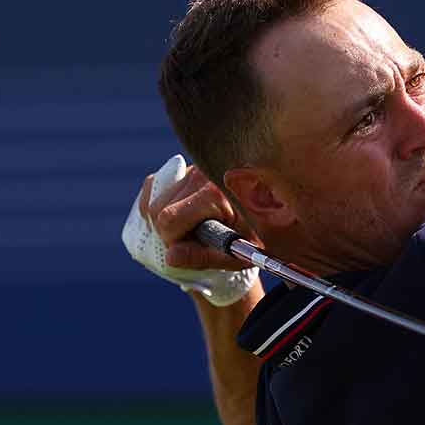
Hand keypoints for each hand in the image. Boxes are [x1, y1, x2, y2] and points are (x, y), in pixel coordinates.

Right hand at [120, 155, 257, 304]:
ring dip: (163, 221)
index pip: (169, 220)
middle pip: (157, 208)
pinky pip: (154, 186)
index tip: (190, 251)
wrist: (272, 217)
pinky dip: (158, 206)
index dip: (172, 242)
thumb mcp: (235, 254)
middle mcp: (201, 173)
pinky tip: (179, 219)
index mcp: (214, 193)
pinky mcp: (185, 168)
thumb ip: (202, 257)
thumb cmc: (257, 238)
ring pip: (153, 198)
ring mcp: (192, 167)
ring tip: (190, 231)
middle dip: (166, 232)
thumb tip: (170, 257)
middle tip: (191, 243)